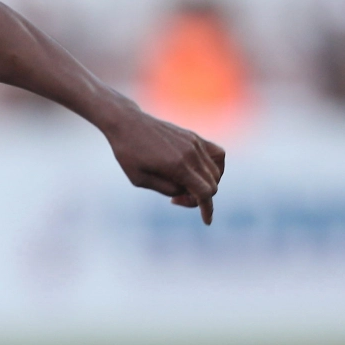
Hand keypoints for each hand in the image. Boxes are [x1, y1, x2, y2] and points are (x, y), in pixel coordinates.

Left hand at [99, 106, 226, 223]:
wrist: (126, 123)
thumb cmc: (128, 153)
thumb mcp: (140, 180)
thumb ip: (167, 189)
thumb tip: (187, 192)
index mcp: (176, 166)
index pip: (204, 193)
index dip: (207, 210)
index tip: (207, 221)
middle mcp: (190, 153)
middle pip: (212, 185)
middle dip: (198, 198)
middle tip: (175, 198)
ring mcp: (194, 143)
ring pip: (216, 172)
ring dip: (205, 184)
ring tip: (184, 185)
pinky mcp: (194, 136)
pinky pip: (217, 154)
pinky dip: (215, 167)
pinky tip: (200, 172)